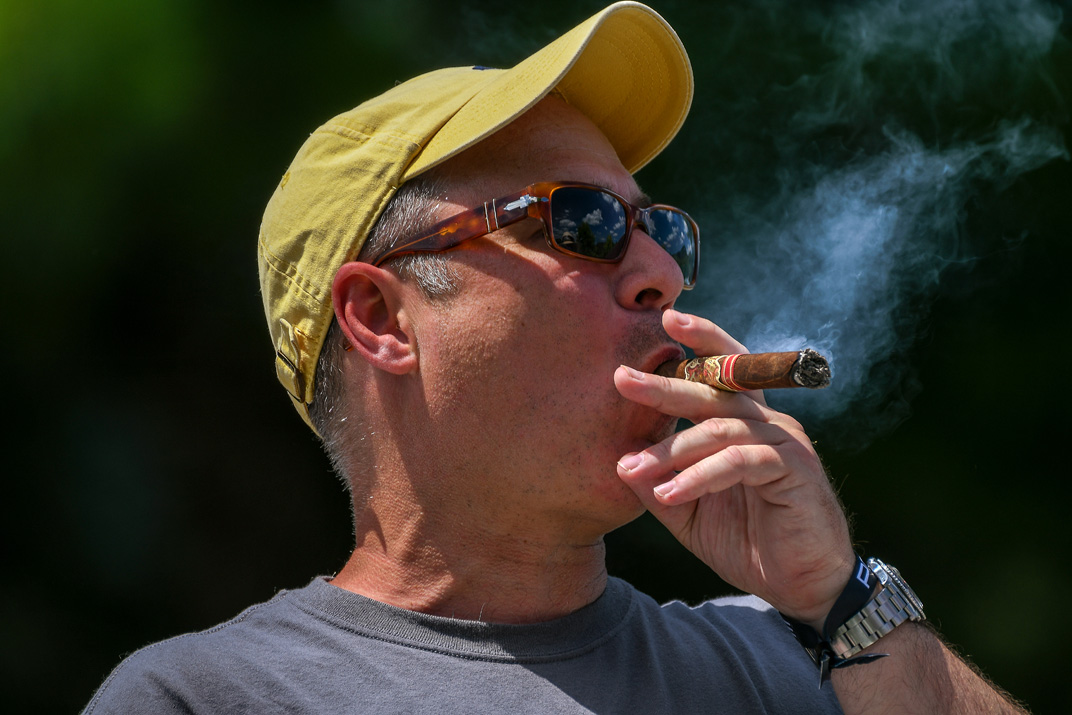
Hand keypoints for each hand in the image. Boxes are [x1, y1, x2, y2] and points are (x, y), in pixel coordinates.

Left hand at [614, 309, 853, 627]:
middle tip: (622, 378)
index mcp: (747, 422)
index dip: (702, 340)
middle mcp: (767, 422)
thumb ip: (661, 482)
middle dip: (665, 385)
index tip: (666, 320)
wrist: (803, 585)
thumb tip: (619, 461)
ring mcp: (784, 442)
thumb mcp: (691, 510)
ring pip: (719, 428)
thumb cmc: (749, 541)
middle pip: (714, 390)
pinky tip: (668, 493)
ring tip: (631, 469)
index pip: (724, 371)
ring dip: (670, 450)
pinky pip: (738, 462)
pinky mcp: (794, 468)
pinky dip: (698, 476)